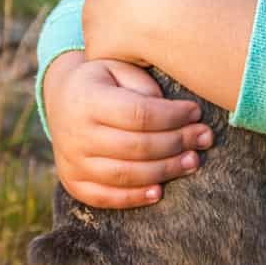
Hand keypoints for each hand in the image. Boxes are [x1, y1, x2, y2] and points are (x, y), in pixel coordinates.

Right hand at [43, 51, 214, 207]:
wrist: (61, 98)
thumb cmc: (103, 80)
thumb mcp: (119, 67)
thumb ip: (143, 85)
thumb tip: (173, 113)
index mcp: (86, 99)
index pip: (138, 114)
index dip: (172, 116)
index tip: (196, 112)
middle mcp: (75, 133)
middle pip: (135, 146)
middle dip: (176, 143)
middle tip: (204, 138)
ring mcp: (71, 161)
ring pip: (124, 174)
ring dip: (164, 171)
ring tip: (193, 161)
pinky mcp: (72, 182)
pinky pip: (104, 197)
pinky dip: (134, 198)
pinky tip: (160, 191)